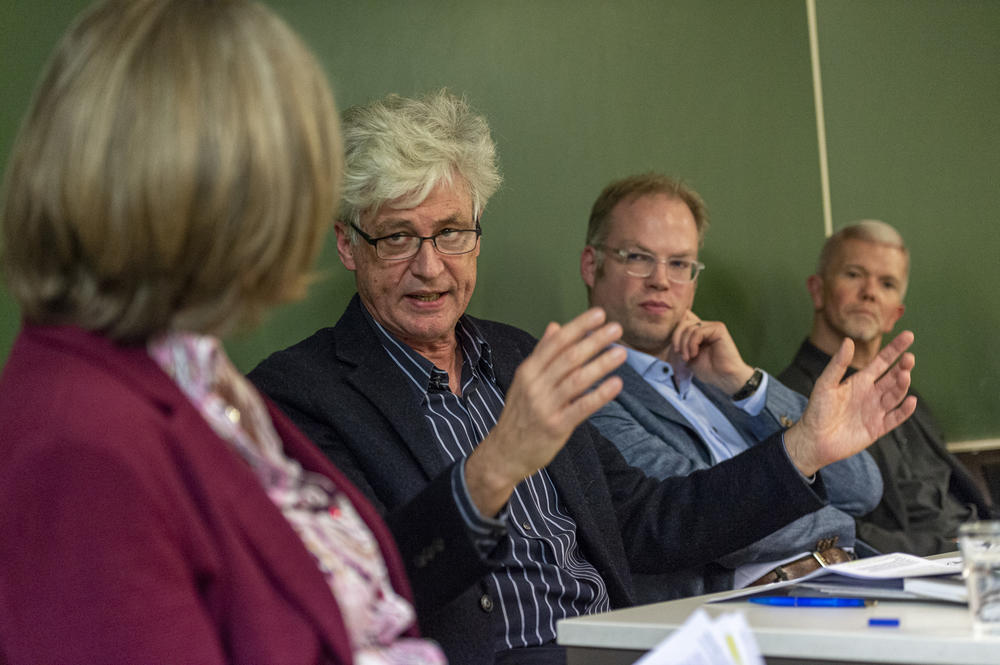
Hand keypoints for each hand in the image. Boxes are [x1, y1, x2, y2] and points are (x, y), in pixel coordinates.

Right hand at [465, 308, 624, 516]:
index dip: (578, 327)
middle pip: (568, 357)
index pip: (556, 342)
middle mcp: (535, 385)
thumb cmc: (520, 414)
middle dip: (594, 340)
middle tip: (616, 329)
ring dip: (601, 364)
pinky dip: (600, 395)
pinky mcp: (556, 426)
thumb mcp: (525, 381)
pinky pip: (581, 407)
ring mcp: (545, 406)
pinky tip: (616, 384)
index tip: (599, 314)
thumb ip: (542, 353)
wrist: (505, 452)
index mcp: (528, 370)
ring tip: (621, 353)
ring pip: (577, 380)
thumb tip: (555, 325)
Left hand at [669, 310, 754, 394]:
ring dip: (684, 344)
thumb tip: (671, 331)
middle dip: (676, 338)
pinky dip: (692, 343)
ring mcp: (713, 327)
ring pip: (689, 328)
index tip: (675, 350)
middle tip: (678, 353)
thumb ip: (681, 343)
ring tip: (688, 357)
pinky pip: (698, 331)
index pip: (683, 320)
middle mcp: (706, 327)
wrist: (725, 378)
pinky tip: (695, 354)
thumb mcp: (688, 356)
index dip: (675, 333)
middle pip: (683, 322)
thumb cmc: (709, 370)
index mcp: (699, 332)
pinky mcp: (719, 329)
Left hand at [784, 331, 916, 476]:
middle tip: (909, 358)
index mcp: (860, 380)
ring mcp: (876, 411)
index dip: (895, 349)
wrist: (813, 439)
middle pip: (893, 377)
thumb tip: (848, 340)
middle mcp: (871, 393)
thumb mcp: (825, 384)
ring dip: (902, 386)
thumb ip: (838, 364)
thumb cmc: (817, 410)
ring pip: (895, 395)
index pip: (882, 361)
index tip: (909, 335)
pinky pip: (895, 418)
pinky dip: (904, 411)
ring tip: (905, 375)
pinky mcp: (877, 428)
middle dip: (903, 367)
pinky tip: (910, 401)